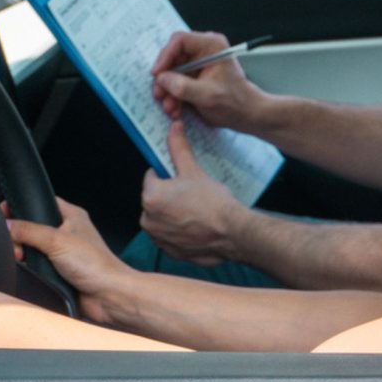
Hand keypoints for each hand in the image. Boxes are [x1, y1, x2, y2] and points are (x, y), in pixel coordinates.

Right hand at [4, 197, 127, 323]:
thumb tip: (8, 225)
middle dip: (19, 235)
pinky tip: (31, 271)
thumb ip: (29, 231)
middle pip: (32, 226)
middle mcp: (67, 232)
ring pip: (32, 247)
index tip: (6, 212)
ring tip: (22, 258)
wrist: (107, 296)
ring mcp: (62, 252)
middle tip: (17, 244)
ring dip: (24, 253)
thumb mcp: (57, 241)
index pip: (41, 202)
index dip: (23, 205)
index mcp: (71, 216)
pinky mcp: (58, 271)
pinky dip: (30, 268)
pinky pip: (36, 266)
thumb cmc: (95, 265)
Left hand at [140, 121, 245, 265]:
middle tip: (191, 195)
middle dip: (169, 196)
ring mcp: (159, 239)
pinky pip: (169, 237)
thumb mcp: (194, 171)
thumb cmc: (213, 203)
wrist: (233, 233)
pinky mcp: (170, 252)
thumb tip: (173, 128)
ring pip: (162, 219)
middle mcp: (149, 220)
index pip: (152, 177)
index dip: (168, 175)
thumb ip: (178, 149)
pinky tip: (195, 226)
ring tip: (195, 211)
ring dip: (172, 215)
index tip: (181, 178)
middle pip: (155, 199)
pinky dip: (179, 232)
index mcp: (151, 197)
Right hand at [151, 31, 265, 130]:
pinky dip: (173, 96)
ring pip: (172, 72)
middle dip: (165, 78)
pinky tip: (175, 109)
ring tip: (170, 107)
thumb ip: (184, 87)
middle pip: (173, 57)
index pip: (180, 41)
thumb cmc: (235, 101)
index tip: (157, 73)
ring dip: (168, 91)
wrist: (245, 114)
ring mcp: (198, 63)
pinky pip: (176, 82)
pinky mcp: (194, 76)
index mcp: (211, 45)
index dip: (165, 56)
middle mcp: (203, 51)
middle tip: (160, 94)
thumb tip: (163, 79)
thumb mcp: (208, 95)